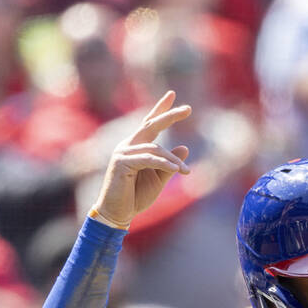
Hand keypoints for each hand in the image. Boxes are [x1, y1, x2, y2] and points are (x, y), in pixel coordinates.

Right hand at [91, 91, 190, 228]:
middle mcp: (128, 145)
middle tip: (188, 108)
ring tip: (186, 172)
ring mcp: (123, 152)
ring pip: (155, 148)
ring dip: (173, 161)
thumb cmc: (136, 196)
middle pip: (151, 125)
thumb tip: (184, 147)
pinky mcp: (121, 163)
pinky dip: (164, 164)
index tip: (173, 94)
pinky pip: (148, 159)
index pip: (149, 123)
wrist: (119, 213)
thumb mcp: (159, 178)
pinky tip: (177, 171)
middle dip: (169, 115)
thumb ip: (170, 163)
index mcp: (136, 147)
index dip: (160, 109)